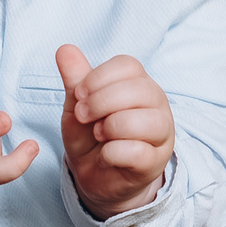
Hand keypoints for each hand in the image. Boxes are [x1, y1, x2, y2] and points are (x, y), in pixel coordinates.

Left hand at [57, 45, 173, 219]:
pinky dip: (113, 153)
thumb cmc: (90, 136)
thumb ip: (75, 78)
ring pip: (147, 121)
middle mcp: (156, 105)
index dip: (99, 78)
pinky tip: (105, 155)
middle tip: (83, 116)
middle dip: (102, 102)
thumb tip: (64, 49)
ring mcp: (161, 134)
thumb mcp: (78, 105)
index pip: (129, 66)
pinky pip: (139, 152)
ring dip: (112, 127)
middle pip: (141, 90)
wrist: (95, 177)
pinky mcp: (155, 162)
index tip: (79, 94)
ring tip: (98, 134)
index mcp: (138, 83)